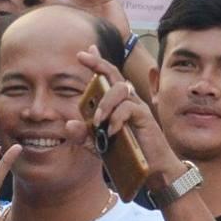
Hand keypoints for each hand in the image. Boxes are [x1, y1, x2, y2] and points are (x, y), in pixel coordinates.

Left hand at [72, 46, 180, 187]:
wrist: (151, 169)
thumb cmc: (127, 154)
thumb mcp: (98, 146)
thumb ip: (83, 135)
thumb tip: (68, 124)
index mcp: (117, 103)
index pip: (107, 78)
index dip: (97, 62)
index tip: (84, 52)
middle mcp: (128, 100)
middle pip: (114, 74)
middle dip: (98, 63)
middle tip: (83, 57)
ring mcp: (137, 108)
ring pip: (120, 89)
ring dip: (105, 103)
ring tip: (97, 121)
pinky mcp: (145, 118)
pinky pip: (129, 108)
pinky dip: (116, 119)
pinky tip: (110, 132)